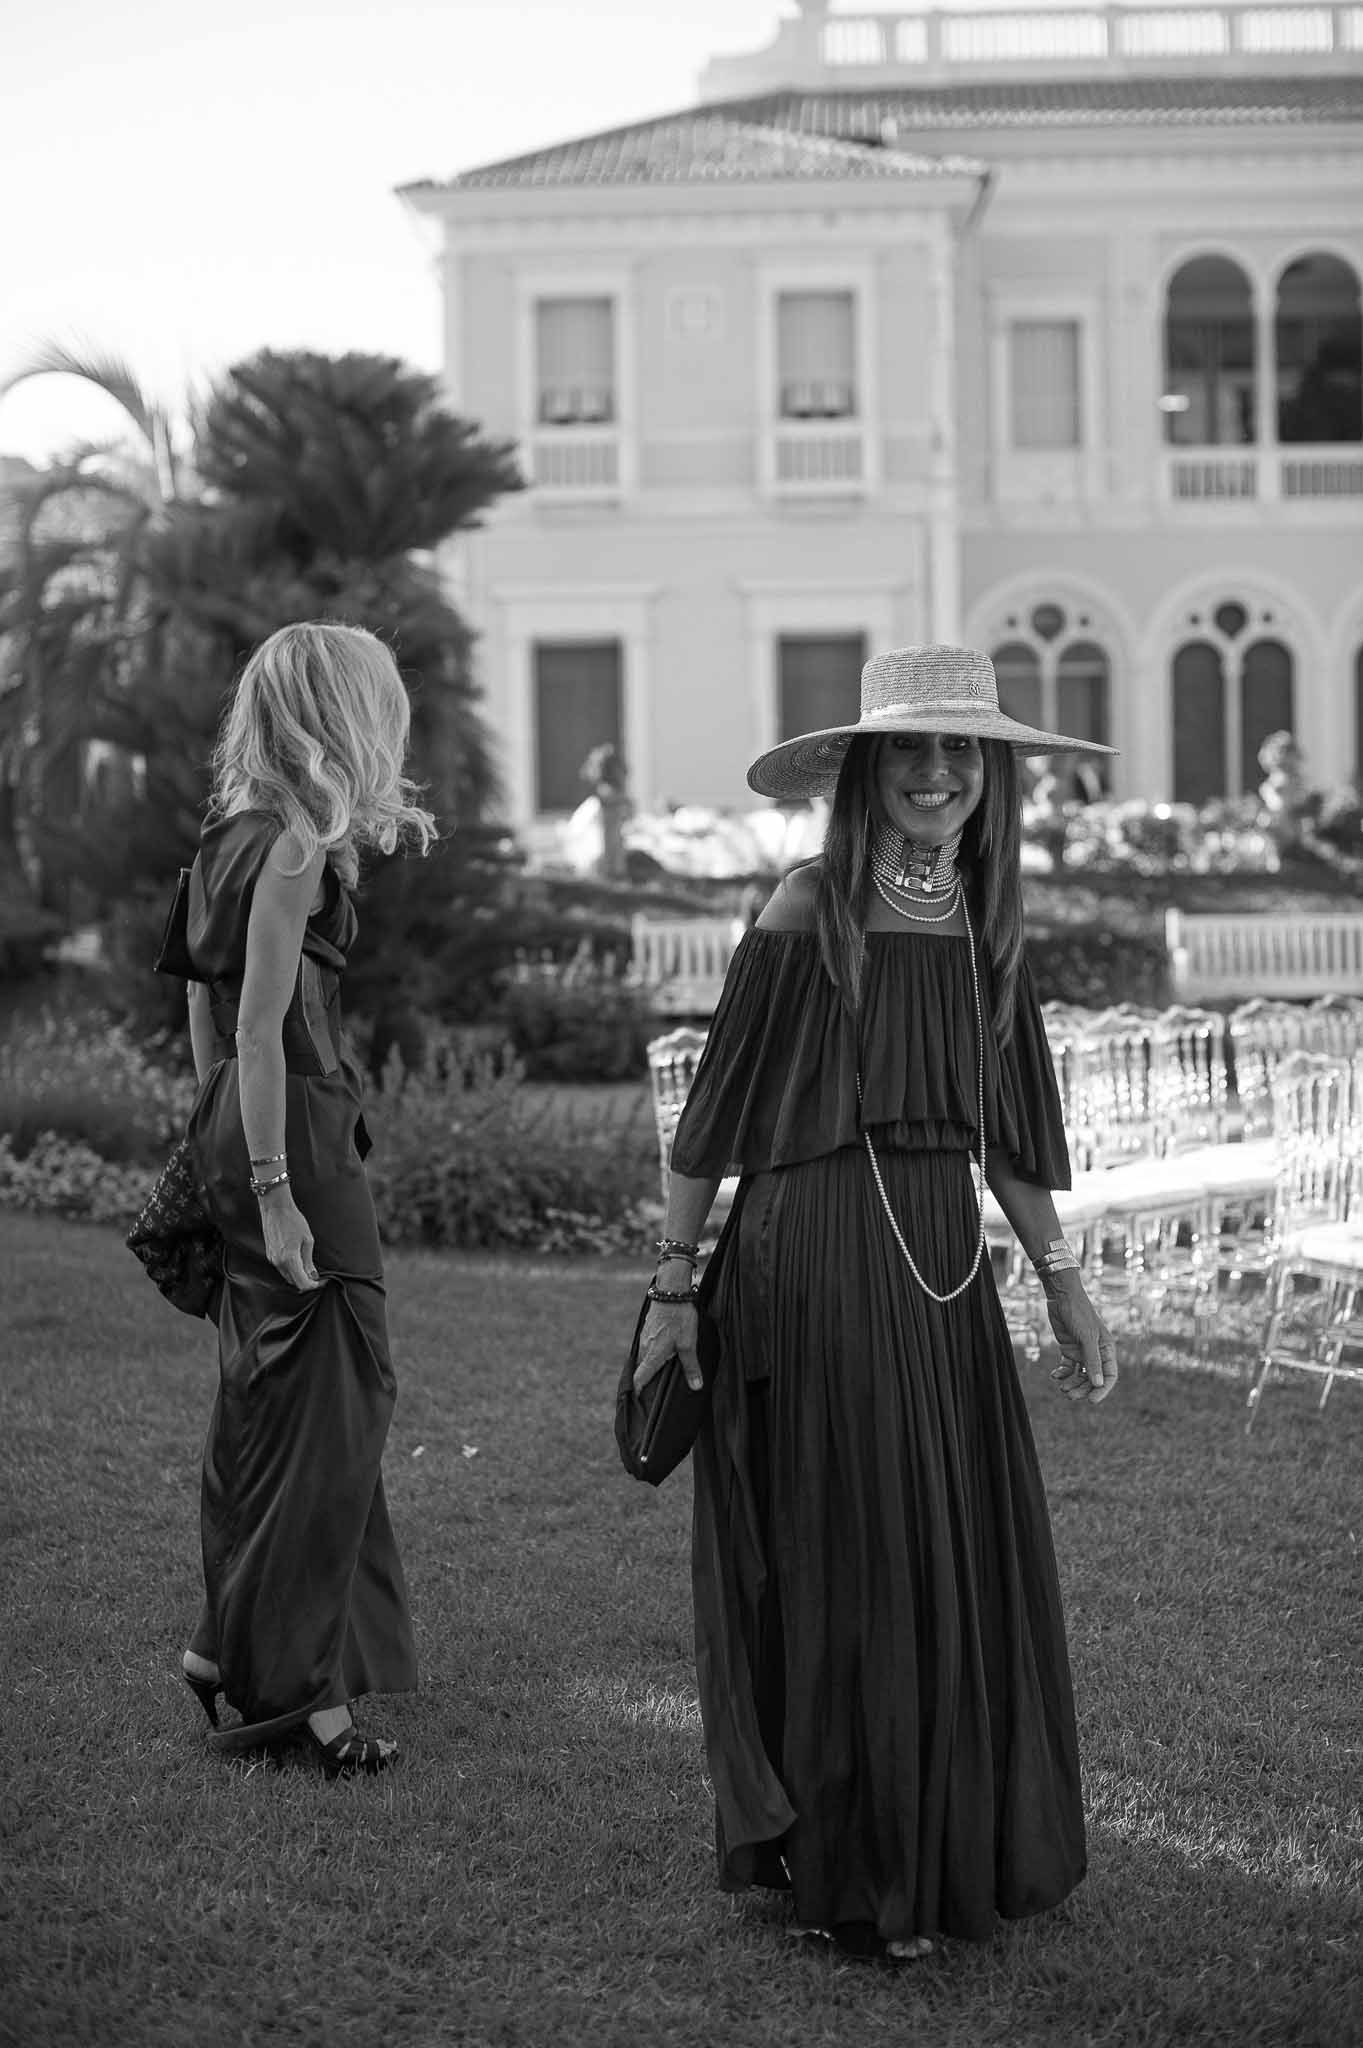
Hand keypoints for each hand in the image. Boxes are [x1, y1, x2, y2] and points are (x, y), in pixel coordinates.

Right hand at [258, 1187, 320, 1291]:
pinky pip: (281, 1268)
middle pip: (293, 1282)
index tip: (320, 1282)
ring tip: (308, 1268)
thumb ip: (309, 1261)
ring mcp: (272, 1259)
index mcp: (290, 1260)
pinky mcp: (269, 1254)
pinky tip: (298, 1261)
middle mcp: (278, 1262)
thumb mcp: (307, 1240)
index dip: (312, 1286)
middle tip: (316, 1276)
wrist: (276, 1209)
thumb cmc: (293, 1221)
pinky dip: (290, 1269)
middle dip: (305, 1282)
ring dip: (297, 1276)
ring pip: (286, 1275)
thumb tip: (312, 1275)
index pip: (301, 1283)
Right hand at [633, 1299, 701, 1394]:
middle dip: (645, 1380)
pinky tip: (664, 1352)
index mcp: (653, 1355)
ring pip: (644, 1356)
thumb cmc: (679, 1318)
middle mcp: (644, 1347)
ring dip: (649, 1366)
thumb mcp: (688, 1343)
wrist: (670, 1290)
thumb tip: (695, 1387)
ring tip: (660, 1373)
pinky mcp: (648, 1328)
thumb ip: (691, 1366)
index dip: (637, 1392)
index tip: (637, 1403)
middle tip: (653, 1391)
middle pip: (641, 1369)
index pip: (639, 1379)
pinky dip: (652, 1353)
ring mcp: (645, 1337)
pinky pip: (647, 1346)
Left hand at [1043, 1272, 1117, 1404]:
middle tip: (1069, 1395)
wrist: (1062, 1296)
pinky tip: (1055, 1376)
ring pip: (1079, 1375)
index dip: (1102, 1390)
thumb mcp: (1087, 1337)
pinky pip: (1067, 1367)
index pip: (1109, 1375)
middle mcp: (1095, 1352)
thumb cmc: (1078, 1313)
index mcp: (1106, 1350)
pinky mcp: (1068, 1348)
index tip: (1092, 1401)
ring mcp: (1081, 1351)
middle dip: (1082, 1388)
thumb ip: (1092, 1360)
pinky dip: (1062, 1373)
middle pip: (1092, 1378)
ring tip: (1061, 1387)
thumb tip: (1098, 1384)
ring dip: (1071, 1383)